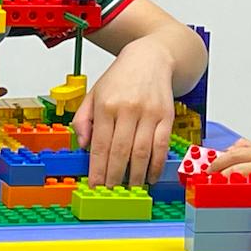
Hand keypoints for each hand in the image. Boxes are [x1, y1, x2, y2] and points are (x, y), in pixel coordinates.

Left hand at [72, 41, 174, 187]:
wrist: (150, 57)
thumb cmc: (121, 77)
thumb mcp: (94, 93)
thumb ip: (83, 119)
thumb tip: (83, 145)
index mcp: (106, 104)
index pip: (100, 145)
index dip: (97, 169)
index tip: (94, 185)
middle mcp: (128, 108)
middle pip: (120, 151)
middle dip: (114, 177)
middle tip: (111, 192)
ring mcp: (149, 113)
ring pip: (142, 152)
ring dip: (136, 175)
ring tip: (130, 188)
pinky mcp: (166, 116)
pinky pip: (161, 146)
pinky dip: (156, 165)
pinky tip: (150, 176)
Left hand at [208, 138, 250, 216]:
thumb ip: (246, 149)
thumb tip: (224, 150)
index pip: (236, 155)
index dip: (218, 163)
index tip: (208, 171)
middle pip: (237, 171)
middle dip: (219, 179)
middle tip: (207, 185)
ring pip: (243, 188)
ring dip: (226, 192)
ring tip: (215, 196)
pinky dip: (240, 207)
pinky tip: (231, 207)